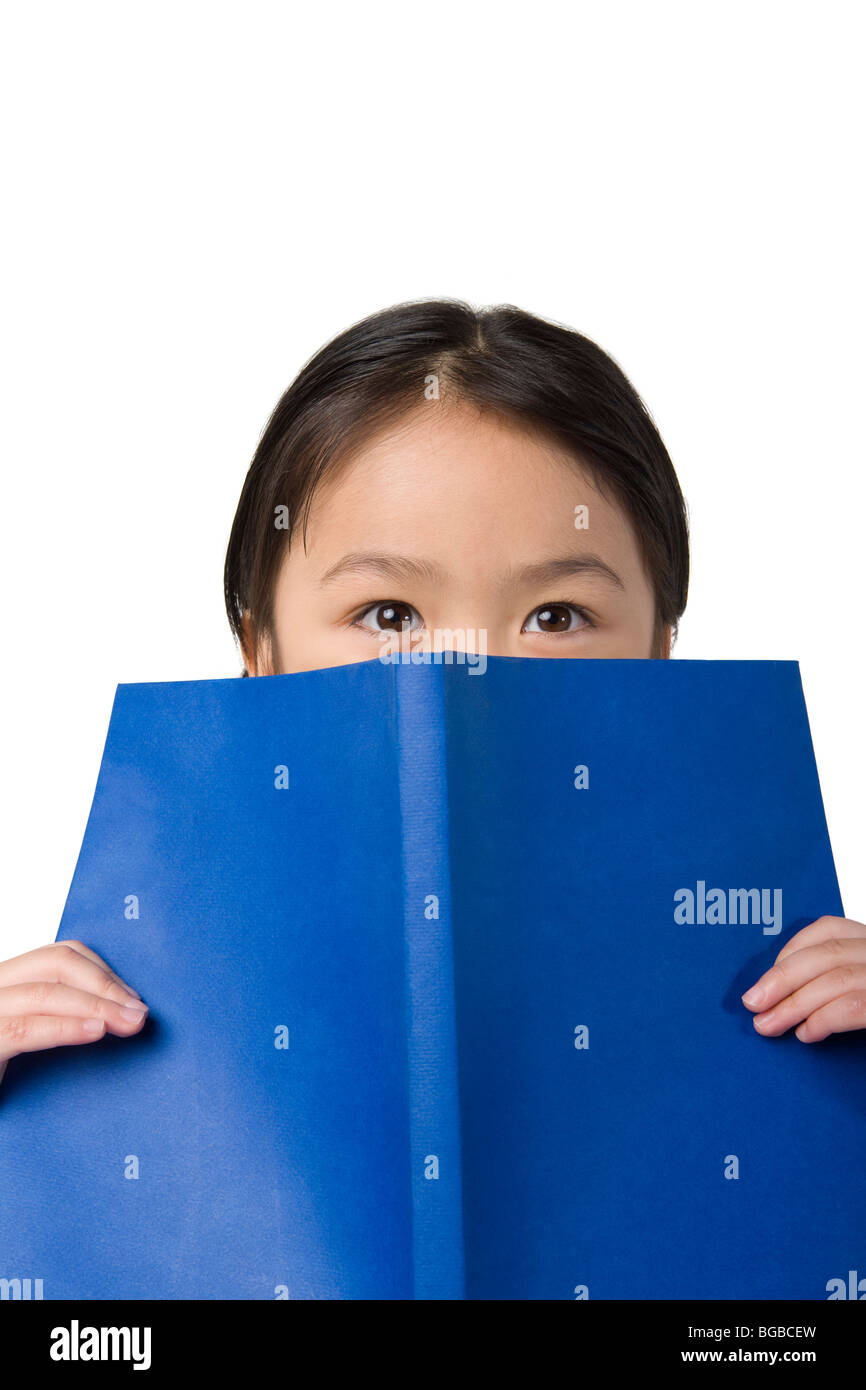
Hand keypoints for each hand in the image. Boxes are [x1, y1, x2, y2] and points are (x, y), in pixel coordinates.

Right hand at [0, 941, 147, 1085]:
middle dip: (105, 984)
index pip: (58, 955)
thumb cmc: (8, 1085)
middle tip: (140, 1013)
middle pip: (56, 963)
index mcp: (5, 984)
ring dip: (97, 1005)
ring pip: (44, 992)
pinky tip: (96, 1032)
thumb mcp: (33, 1036)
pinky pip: (24, 1030)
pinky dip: (66, 1027)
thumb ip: (62, 1015)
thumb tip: (122, 1009)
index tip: (132, 998)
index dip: (101, 971)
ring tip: (129, 1024)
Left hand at [741, 915, 865, 1041]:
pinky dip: (822, 1020)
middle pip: (826, 954)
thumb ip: (828, 978)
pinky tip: (805, 1034)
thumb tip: (774, 990)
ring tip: (768, 1025)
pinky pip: (851, 1006)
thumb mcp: (857, 983)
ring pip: (835, 980)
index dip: (792, 949)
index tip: (767, 975)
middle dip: (781, 979)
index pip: (829, 929)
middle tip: (752, 1003)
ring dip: (793, 1005)